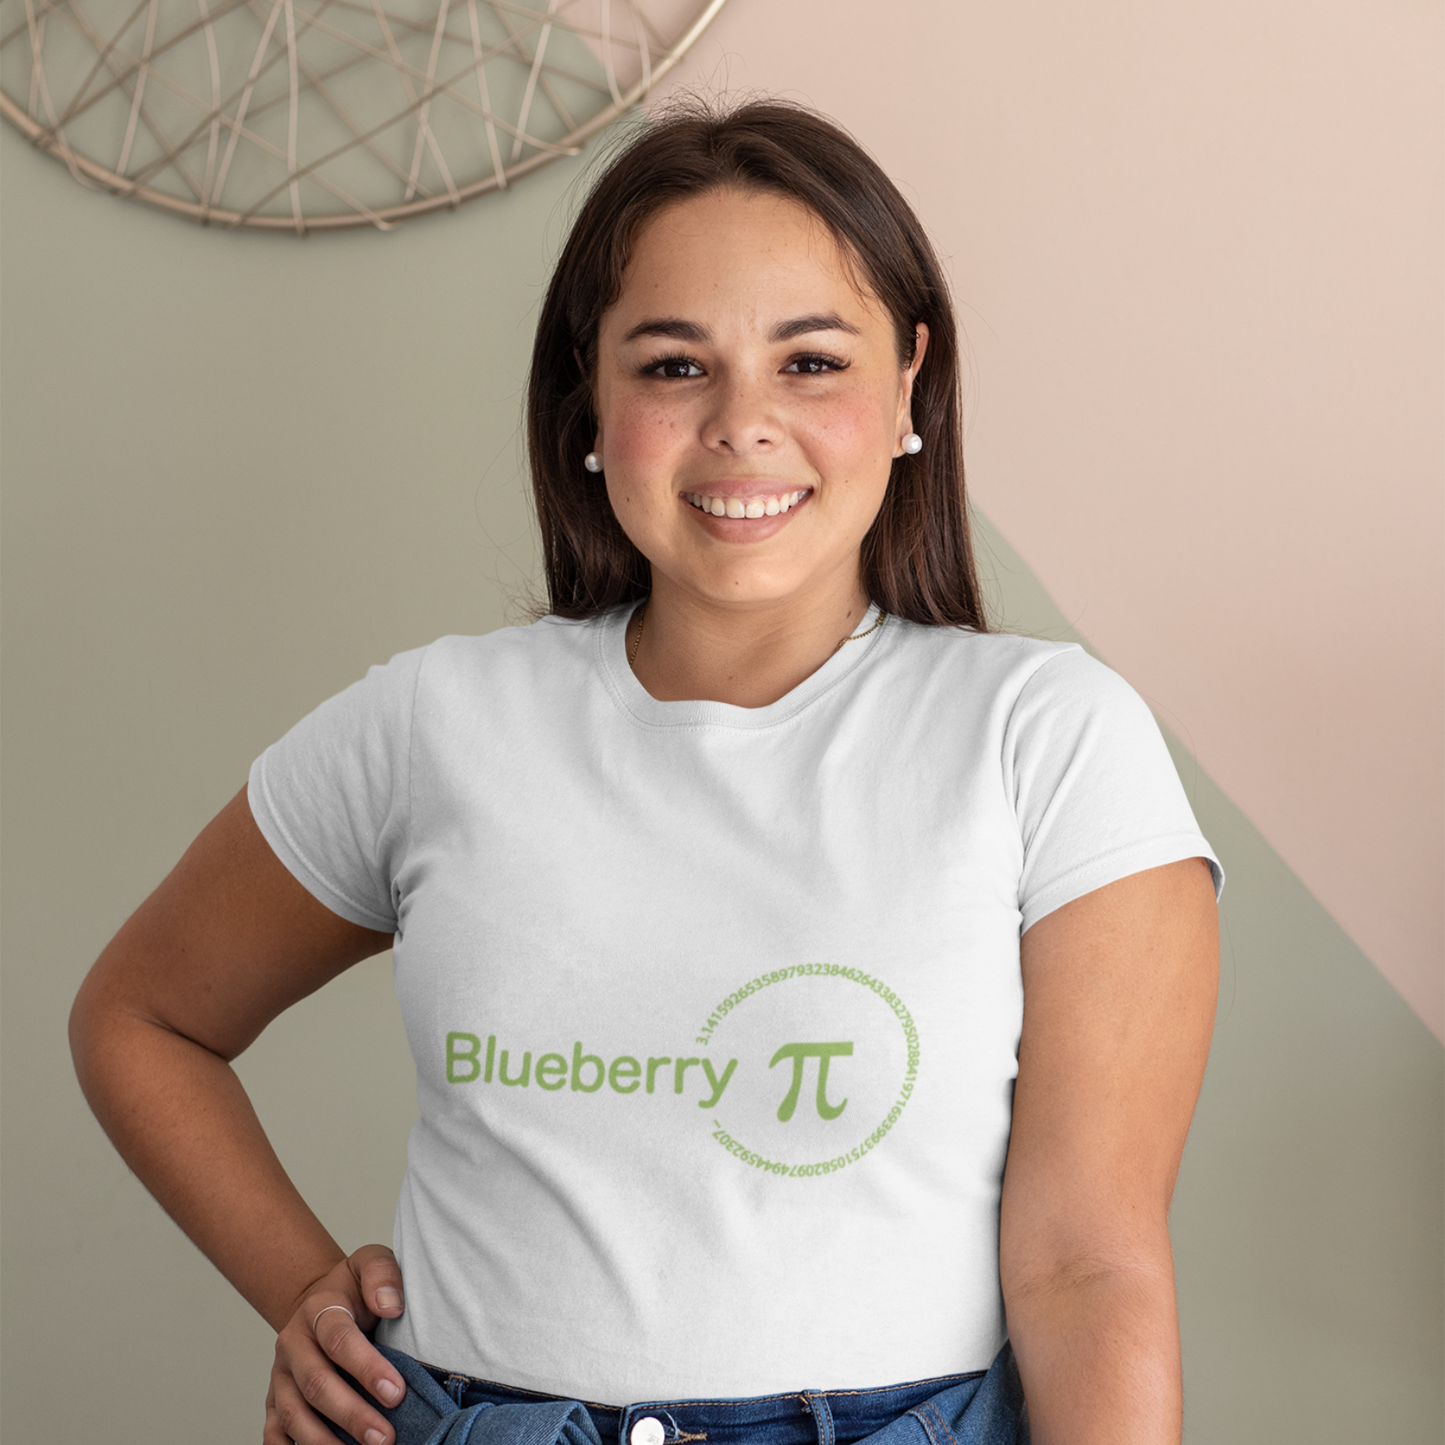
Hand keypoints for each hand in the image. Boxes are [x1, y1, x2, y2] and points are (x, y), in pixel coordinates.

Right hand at [265, 1244, 407, 1444]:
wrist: (320, 1301)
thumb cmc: (354, 1288)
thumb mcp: (371, 1264)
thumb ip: (383, 1275)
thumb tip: (391, 1306)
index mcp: (318, 1310)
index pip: (339, 1340)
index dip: (367, 1368)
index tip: (397, 1393)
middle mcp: (293, 1346)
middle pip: (316, 1385)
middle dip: (352, 1415)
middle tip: (385, 1438)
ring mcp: (279, 1378)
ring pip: (294, 1416)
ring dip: (325, 1443)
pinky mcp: (273, 1403)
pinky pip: (275, 1435)